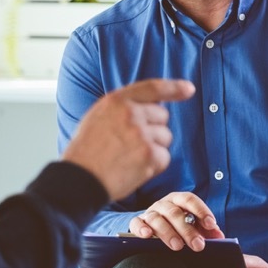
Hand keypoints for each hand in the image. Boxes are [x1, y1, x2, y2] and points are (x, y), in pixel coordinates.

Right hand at [61, 79, 194, 200]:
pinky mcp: (149, 154)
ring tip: (129, 158)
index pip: (152, 87)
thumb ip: (122, 108)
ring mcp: (141, 133)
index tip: (188, 89)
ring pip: (165, 137)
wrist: (79, 180)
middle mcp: (131, 113)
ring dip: (154, 149)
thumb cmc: (86, 152)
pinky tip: (134, 169)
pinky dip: (154, 166)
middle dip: (153, 130)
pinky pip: (164, 157)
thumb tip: (150, 105)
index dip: (173, 88)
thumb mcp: (98, 117)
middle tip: (130, 144)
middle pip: (162, 116)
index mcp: (116, 100)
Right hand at [128, 191, 224, 250]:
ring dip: (168, 232)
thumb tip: (220, 237)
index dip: (201, 211)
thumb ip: (206, 230)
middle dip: (188, 230)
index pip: (190, 200)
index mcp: (179, 200)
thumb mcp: (192, 226)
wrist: (151, 227)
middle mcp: (164, 204)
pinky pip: (137, 223)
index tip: (211, 224)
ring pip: (157, 218)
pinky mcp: (138, 222)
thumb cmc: (177, 227)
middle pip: (175, 213)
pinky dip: (141, 228)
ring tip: (178, 247)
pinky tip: (147, 235)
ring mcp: (150, 212)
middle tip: (198, 246)